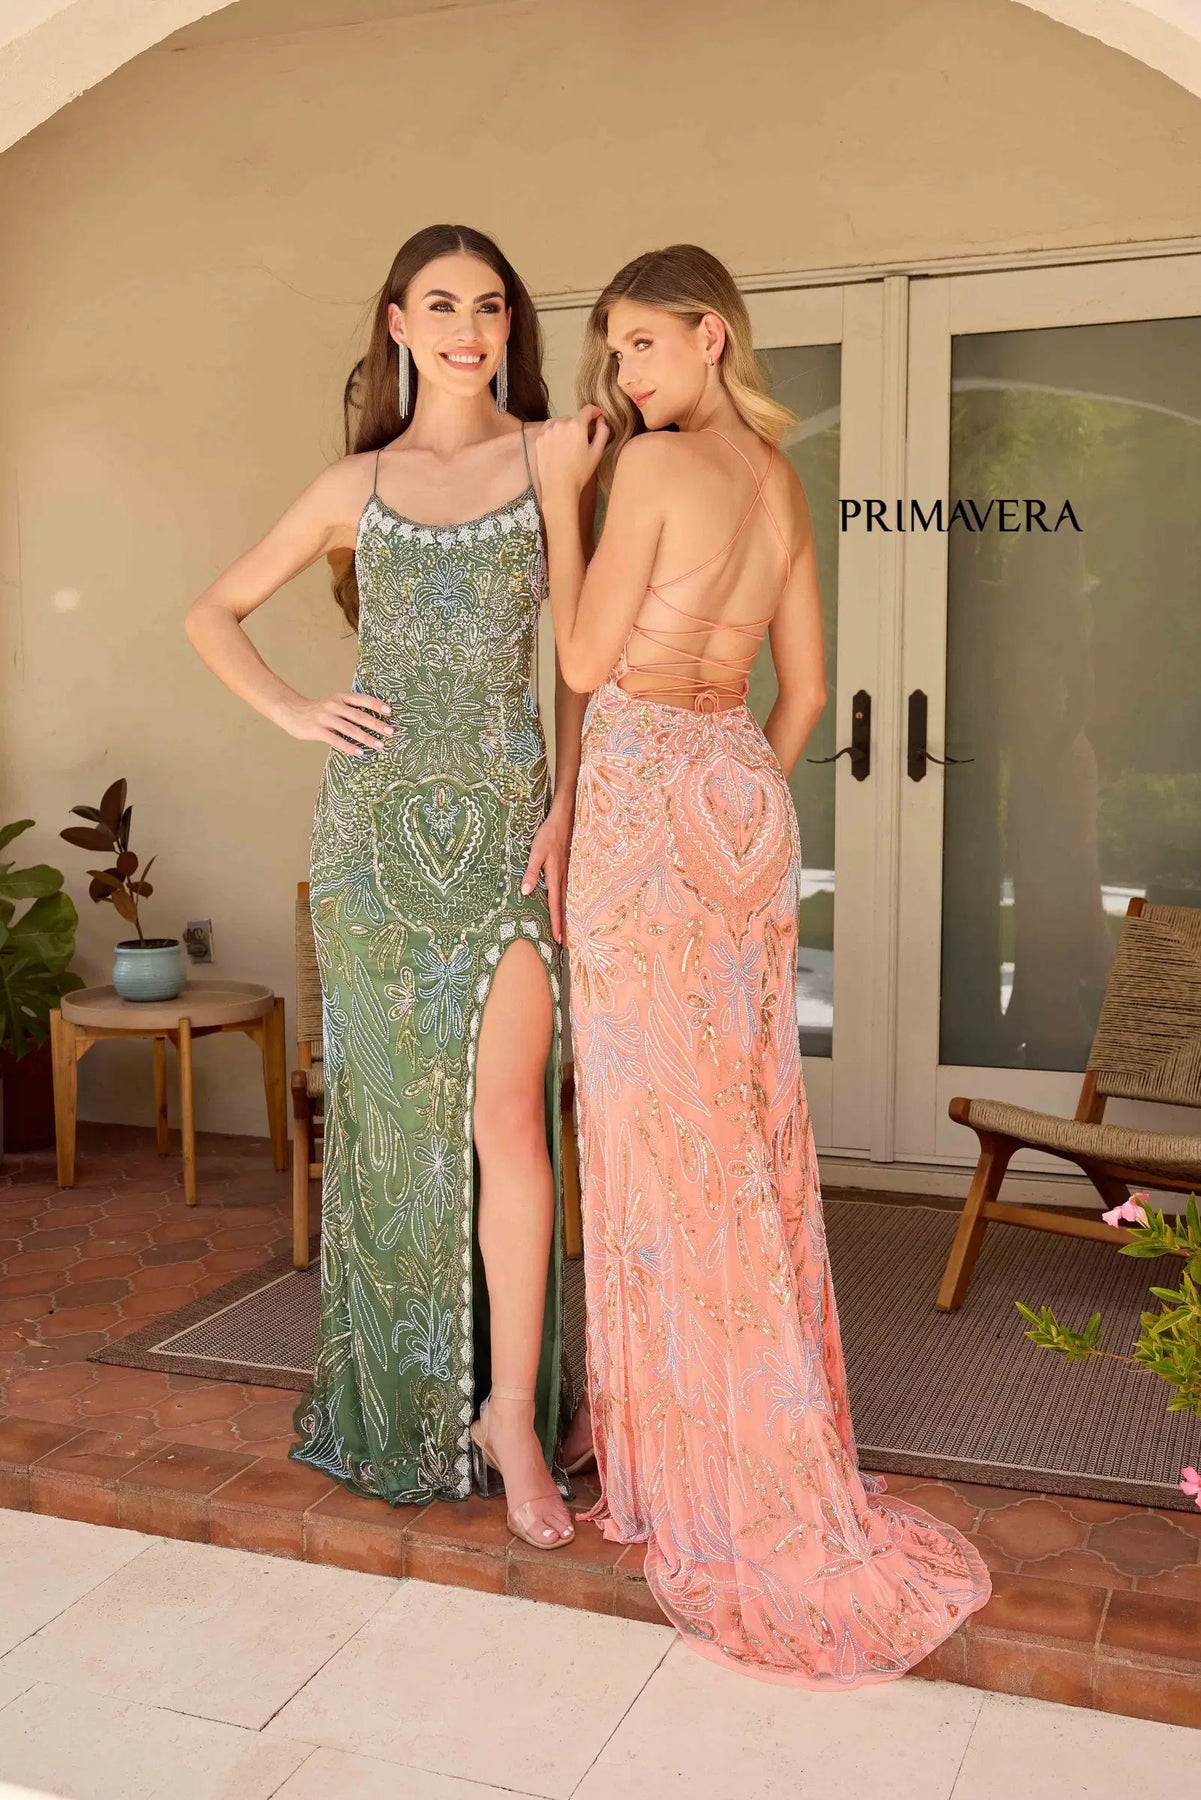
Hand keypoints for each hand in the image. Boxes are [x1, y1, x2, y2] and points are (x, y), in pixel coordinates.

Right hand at [278, 691, 393, 756]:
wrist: (290, 711)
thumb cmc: (317, 711)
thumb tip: (373, 719)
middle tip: (391, 732)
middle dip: (376, 724)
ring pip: (349, 728)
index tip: (389, 711)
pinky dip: (349, 746)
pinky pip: (336, 740)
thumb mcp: (333, 703)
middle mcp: (333, 705)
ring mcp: (325, 718)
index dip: (376, 704)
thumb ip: (349, 709)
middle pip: (358, 715)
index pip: (361, 699)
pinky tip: (359, 752)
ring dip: (366, 738)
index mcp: (339, 697)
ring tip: (379, 745)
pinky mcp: (317, 730)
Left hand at [520, 800, 573, 943]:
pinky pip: (569, 892)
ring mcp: (568, 874)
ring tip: (568, 933)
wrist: (564, 819)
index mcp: (556, 876)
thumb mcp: (536, 852)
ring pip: (568, 901)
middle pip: (565, 907)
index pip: (556, 905)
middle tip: (566, 945)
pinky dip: (569, 905)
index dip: (557, 922)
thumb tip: (525, 892)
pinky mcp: (568, 870)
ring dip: (568, 917)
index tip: (557, 939)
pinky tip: (569, 909)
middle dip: (565, 926)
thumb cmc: (549, 834)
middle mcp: (564, 878)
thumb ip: (531, 872)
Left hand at [536, 405, 609, 498]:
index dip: (596, 412)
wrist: (558, 487)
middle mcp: (561, 423)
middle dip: (580, 425)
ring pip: (561, 422)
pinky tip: (559, 445)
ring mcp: (548, 430)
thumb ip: (603, 432)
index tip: (598, 417)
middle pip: (574, 418)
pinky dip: (556, 432)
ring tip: (570, 445)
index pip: (588, 409)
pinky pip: (550, 428)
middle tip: (583, 441)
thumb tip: (601, 420)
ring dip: (567, 428)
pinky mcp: (540, 437)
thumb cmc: (580, 472)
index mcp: (577, 425)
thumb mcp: (597, 453)